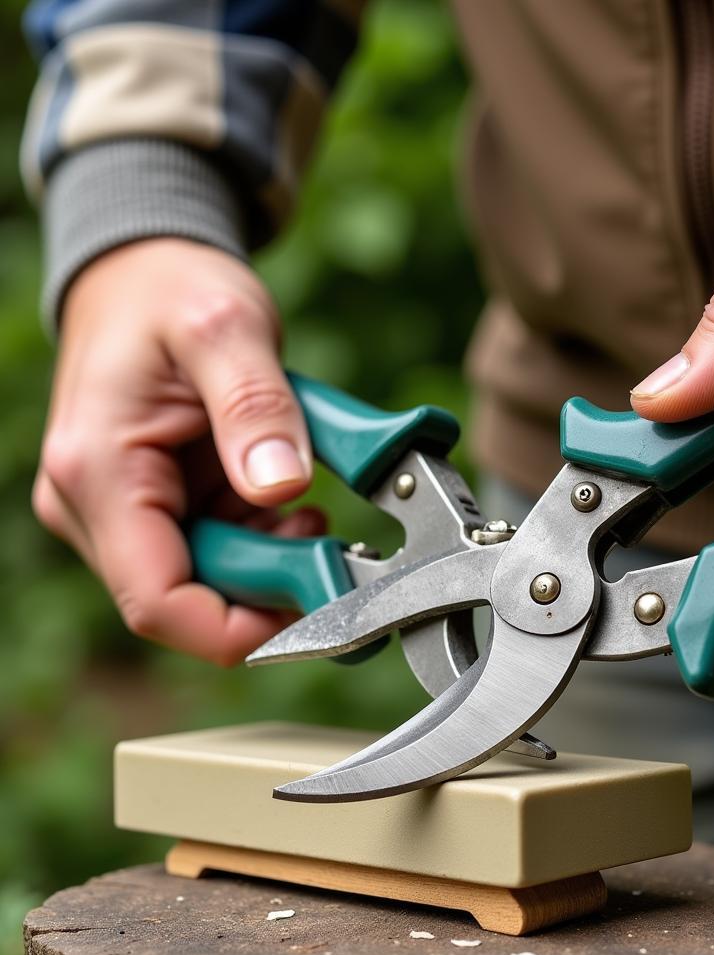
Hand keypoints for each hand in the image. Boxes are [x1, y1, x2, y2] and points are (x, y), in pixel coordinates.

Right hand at [33, 238, 322, 664]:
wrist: (145, 272)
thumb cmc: (169, 289)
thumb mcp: (225, 328)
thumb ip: (255, 406)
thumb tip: (283, 485)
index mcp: (98, 473)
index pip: (160, 602)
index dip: (242, 628)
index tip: (319, 601)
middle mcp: (95, 508)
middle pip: (191, 599)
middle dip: (268, 581)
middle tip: (323, 534)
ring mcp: (124, 513)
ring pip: (210, 582)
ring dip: (270, 556)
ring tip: (305, 503)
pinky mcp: (155, 509)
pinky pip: (218, 552)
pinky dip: (262, 536)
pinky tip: (284, 496)